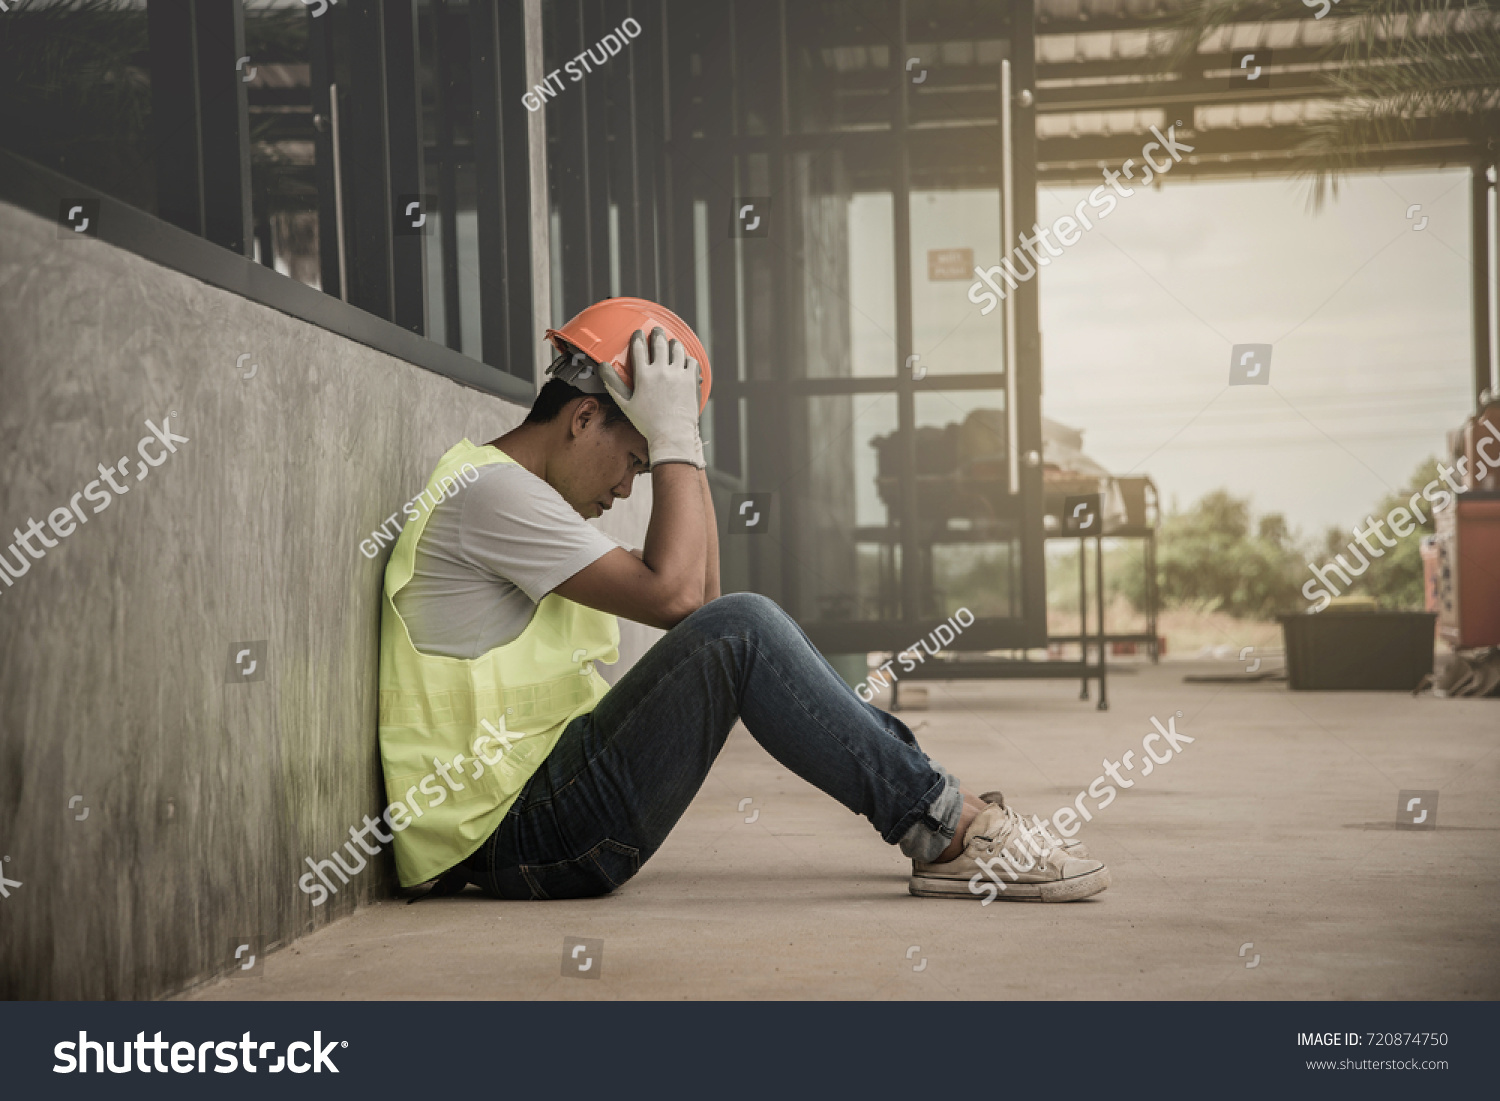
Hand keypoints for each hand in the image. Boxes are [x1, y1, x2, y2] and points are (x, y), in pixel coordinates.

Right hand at [602, 327, 704, 468]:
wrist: (672, 435)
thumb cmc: (648, 423)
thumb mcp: (626, 404)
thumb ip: (613, 384)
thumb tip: (602, 368)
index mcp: (644, 376)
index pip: (639, 348)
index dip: (638, 337)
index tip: (638, 334)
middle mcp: (662, 371)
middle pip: (659, 342)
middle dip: (657, 333)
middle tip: (657, 331)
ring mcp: (678, 374)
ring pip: (677, 348)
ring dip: (673, 343)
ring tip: (672, 342)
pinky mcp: (691, 380)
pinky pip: (691, 361)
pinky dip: (687, 358)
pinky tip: (684, 360)